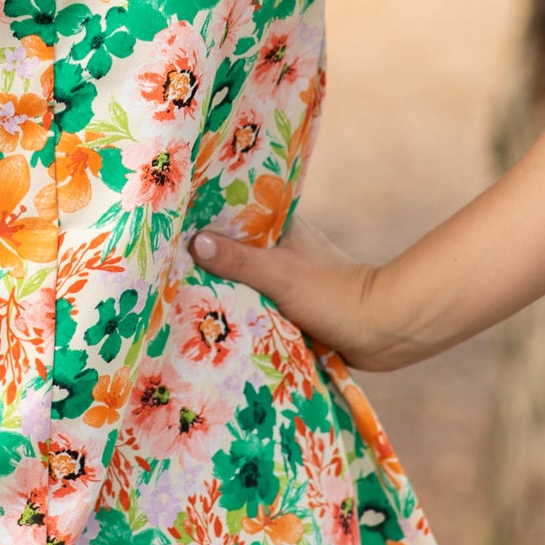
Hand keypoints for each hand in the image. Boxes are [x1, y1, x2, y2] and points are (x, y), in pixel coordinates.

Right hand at [190, 216, 390, 369]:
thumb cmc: (333, 294)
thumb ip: (238, 260)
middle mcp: (281, 248)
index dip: (204, 217)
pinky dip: (237, 307)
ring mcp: (286, 277)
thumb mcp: (279, 274)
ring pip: (243, 276)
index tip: (171, 222)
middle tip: (163, 260)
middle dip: (205, 255)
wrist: (380, 331)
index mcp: (281, 227)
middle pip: (234, 247)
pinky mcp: (290, 305)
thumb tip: (194, 242)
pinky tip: (211, 316)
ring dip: (220, 284)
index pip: (234, 213)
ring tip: (176, 288)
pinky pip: (254, 302)